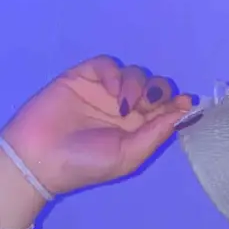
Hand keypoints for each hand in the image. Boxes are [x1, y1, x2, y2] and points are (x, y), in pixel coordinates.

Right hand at [1, 56, 195, 195]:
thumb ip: (155, 133)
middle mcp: (124, 108)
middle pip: (154, 87)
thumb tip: (184, 112)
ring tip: (125, 106)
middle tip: (152, 103)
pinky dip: (115, 73)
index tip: (187, 102)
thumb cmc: (86, 163)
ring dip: (137, 86)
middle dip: (159, 92)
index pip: (165, 108)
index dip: (177, 103)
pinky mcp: (84, 77)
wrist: (41, 158)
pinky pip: (107, 65)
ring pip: (134, 74)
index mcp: (137, 129)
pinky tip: (112, 90)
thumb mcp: (129, 156)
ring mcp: (104, 91)